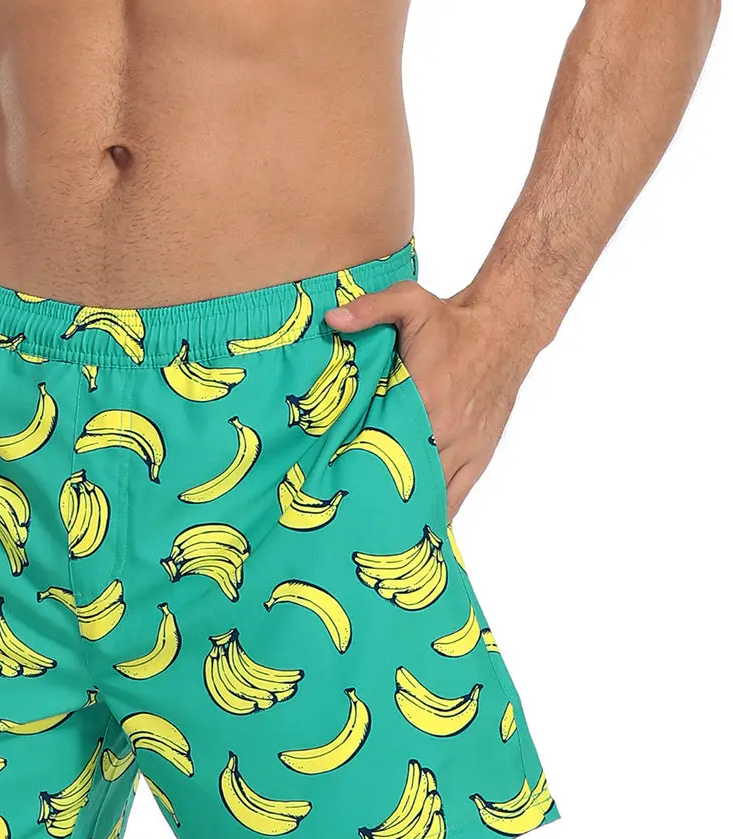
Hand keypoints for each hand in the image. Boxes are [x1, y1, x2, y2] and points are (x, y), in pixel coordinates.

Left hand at [324, 281, 538, 517]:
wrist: (505, 329)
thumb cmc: (453, 321)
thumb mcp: (411, 302)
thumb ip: (370, 309)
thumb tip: (333, 318)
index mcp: (423, 398)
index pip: (381, 444)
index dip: (356, 468)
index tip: (332, 488)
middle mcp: (443, 430)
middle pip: (403, 477)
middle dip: (375, 499)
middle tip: (345, 522)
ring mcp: (463, 447)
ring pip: (430, 495)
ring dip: (404, 514)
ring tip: (374, 536)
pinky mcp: (478, 456)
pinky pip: (457, 497)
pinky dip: (437, 516)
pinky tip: (415, 533)